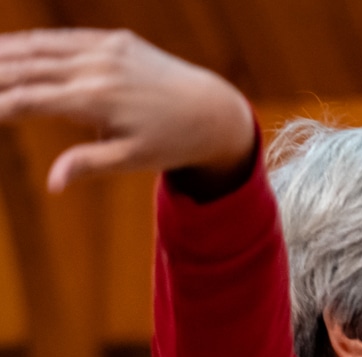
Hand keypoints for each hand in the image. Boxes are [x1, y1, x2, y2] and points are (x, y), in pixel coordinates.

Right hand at [0, 29, 253, 191]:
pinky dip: (38, 41)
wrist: (212, 111)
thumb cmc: (172, 143)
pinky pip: (68, 37)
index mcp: (98, 100)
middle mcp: (99, 68)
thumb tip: (53, 184)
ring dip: (7, 50)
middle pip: (29, 68)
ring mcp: (108, 49)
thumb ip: (89, 164)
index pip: (31, 100)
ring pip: (43, 46)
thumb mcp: (133, 159)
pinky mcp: (117, 40)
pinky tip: (15, 45)